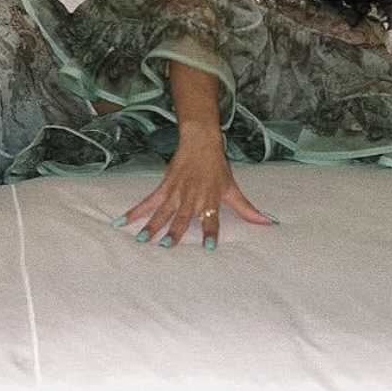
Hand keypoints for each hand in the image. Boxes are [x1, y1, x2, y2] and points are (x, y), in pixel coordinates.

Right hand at [118, 133, 274, 248]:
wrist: (201, 143)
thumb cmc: (218, 168)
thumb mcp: (233, 189)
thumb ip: (247, 209)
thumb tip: (269, 223)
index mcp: (210, 201)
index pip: (211, 220)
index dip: (210, 233)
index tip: (209, 247)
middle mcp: (192, 199)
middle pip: (182, 218)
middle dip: (174, 232)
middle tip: (166, 246)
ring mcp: (176, 194)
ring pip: (162, 213)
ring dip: (152, 226)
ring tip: (142, 240)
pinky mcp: (164, 188)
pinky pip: (148, 202)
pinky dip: (135, 212)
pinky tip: (122, 222)